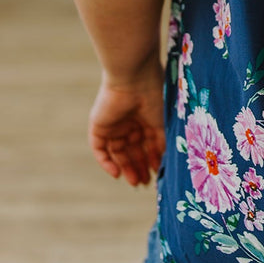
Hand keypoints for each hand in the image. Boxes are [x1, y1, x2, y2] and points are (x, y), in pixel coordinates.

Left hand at [88, 59, 165, 186]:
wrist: (133, 79)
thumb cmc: (154, 97)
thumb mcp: (162, 124)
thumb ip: (162, 143)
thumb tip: (165, 164)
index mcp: (146, 117)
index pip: (147, 143)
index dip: (152, 160)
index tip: (158, 174)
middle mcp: (129, 122)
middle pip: (133, 150)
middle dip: (140, 167)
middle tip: (146, 183)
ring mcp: (114, 125)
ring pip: (118, 152)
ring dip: (126, 168)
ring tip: (136, 182)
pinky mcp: (98, 126)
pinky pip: (100, 149)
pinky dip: (106, 162)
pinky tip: (117, 174)